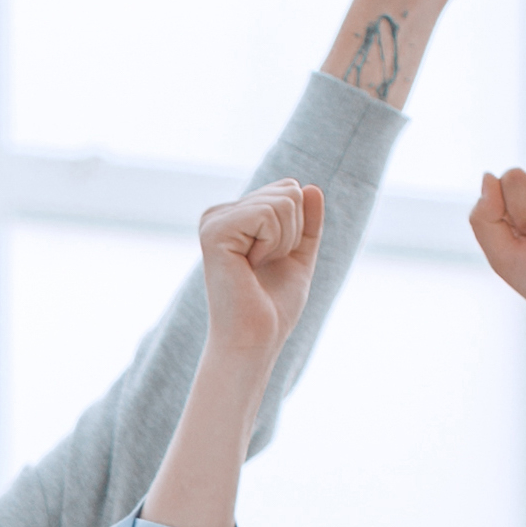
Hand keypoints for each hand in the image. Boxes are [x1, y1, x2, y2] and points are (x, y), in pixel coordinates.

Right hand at [199, 180, 326, 363]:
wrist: (255, 339)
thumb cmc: (273, 306)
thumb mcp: (299, 256)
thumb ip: (307, 223)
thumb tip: (311, 187)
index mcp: (234, 216)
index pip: (288, 189)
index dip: (297, 226)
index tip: (273, 259)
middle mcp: (219, 214)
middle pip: (289, 190)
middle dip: (293, 231)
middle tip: (266, 265)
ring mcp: (214, 220)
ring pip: (283, 200)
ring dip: (285, 241)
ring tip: (257, 268)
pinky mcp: (214, 231)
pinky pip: (268, 214)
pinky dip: (274, 244)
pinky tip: (249, 266)